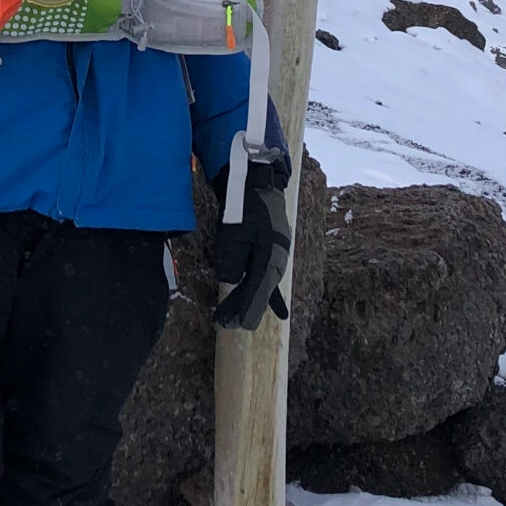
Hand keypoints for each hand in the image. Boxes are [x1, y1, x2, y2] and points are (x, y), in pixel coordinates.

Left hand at [211, 146, 294, 330]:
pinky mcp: (273, 250)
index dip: (243, 309)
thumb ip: (231, 262)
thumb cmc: (244, 207)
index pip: (256, 292)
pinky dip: (271, 294)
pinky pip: (270, 276)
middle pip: (260, 291)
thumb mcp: (232, 235)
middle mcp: (278, 260)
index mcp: (270, 257)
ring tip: (234, 320)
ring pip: (263, 285)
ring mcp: (278, 255)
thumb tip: (231, 282)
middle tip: (224, 324)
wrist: (258, 181)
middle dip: (243, 308)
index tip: (232, 325)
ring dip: (249, 300)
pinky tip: (282, 313)